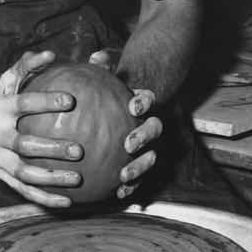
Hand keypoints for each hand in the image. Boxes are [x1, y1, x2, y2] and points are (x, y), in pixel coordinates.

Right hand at [0, 51, 82, 207]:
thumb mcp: (6, 82)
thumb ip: (27, 66)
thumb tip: (51, 54)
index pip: (22, 104)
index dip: (45, 101)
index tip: (71, 100)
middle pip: (23, 144)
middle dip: (51, 148)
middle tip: (79, 150)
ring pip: (24, 173)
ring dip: (51, 179)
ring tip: (77, 178)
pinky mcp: (1, 177)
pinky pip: (24, 191)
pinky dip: (45, 199)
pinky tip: (68, 201)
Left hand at [89, 50, 162, 198]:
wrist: (133, 105)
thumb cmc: (116, 88)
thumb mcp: (110, 75)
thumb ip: (104, 66)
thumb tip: (96, 57)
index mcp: (145, 102)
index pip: (148, 99)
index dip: (143, 102)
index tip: (133, 106)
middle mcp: (152, 122)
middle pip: (155, 130)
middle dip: (144, 138)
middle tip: (128, 145)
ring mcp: (150, 144)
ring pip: (152, 156)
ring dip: (140, 168)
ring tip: (123, 176)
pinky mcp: (143, 161)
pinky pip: (140, 175)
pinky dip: (132, 185)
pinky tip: (116, 194)